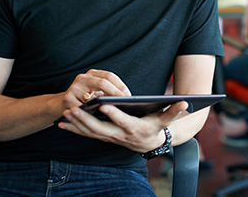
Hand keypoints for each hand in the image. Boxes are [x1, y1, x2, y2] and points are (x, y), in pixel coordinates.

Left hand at [57, 100, 188, 151]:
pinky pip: (87, 134)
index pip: (123, 121)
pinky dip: (74, 130)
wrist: (150, 144)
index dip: (114, 114)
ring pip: (91, 132)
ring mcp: (111, 138)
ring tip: (66, 113)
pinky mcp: (104, 137)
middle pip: (101, 129)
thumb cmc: (157, 127)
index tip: (104, 104)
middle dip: (86, 120)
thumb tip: (185, 102)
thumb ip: (174, 111)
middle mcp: (120, 136)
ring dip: (77, 124)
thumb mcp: (166, 119)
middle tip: (74, 109)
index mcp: (135, 128)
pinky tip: (62, 123)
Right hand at [61, 69, 131, 109]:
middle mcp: (83, 78)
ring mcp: (74, 88)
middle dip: (115, 93)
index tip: (128, 95)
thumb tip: (126, 98)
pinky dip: (93, 112)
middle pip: (103, 82)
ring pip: (94, 96)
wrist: (60, 105)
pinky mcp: (67, 99)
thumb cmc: (84, 99)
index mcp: (92, 74)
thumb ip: (107, 91)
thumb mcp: (95, 91)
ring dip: (106, 104)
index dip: (120, 85)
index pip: (109, 76)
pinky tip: (101, 116)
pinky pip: (84, 107)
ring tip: (116, 110)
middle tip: (124, 102)